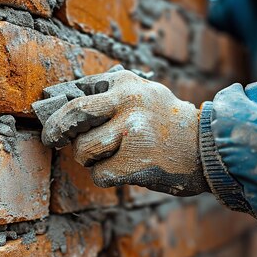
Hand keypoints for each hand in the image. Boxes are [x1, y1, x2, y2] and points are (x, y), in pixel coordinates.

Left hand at [41, 70, 209, 195]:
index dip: (58, 106)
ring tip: (108, 155)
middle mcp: (128, 102)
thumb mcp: (143, 91)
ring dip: (88, 158)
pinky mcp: (134, 162)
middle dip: (56, 129)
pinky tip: (122, 168)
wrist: (207, 146)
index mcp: (126, 82)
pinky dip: (104, 175)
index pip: (78, 90)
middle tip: (52, 139)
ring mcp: (131, 132)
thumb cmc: (166, 120)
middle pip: (73, 114)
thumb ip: (109, 93)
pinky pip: (99, 174)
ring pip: (83, 149)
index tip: (50, 116)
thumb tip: (61, 100)